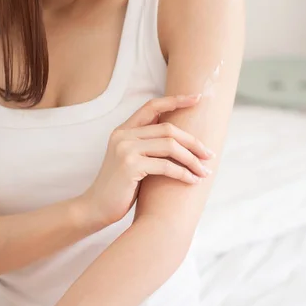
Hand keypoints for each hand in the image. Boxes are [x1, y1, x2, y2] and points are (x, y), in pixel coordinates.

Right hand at [80, 94, 214, 226]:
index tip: (197, 98)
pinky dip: (184, 173)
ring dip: (192, 160)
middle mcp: (123, 135)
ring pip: (170, 146)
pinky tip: (193, 181)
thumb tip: (180, 138)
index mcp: (123, 130)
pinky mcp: (130, 165)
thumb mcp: (132, 159)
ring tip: (205, 171)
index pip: (152, 106)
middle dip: (194, 142)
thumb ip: (148, 145)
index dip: (176, 100)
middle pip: (169, 128)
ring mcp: (125, 149)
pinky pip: (166, 166)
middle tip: (209, 155)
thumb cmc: (120, 186)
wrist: (96, 207)